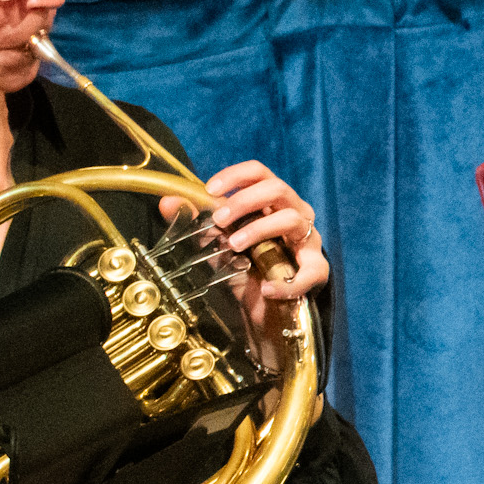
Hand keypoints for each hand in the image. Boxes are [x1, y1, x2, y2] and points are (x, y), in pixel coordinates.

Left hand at [161, 161, 328, 359]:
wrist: (258, 310)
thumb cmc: (242, 268)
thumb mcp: (213, 243)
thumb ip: (194, 221)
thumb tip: (167, 201)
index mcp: (270, 203)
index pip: (261, 174)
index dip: (237, 175)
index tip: (210, 188)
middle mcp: (293, 214)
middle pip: (278, 189)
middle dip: (244, 200)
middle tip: (218, 218)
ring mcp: (307, 240)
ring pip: (292, 220)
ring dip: (259, 230)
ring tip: (234, 246)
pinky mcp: (316, 270)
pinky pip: (312, 270)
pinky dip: (288, 281)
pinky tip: (265, 289)